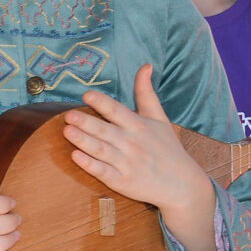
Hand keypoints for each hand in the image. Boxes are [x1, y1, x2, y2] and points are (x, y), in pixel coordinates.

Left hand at [60, 66, 215, 226]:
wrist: (182, 184)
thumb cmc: (167, 148)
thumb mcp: (160, 118)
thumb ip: (147, 93)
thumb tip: (146, 66)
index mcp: (140, 126)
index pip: (118, 111)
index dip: (102, 102)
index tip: (87, 95)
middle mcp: (133, 143)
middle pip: (106, 131)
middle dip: (87, 122)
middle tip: (69, 115)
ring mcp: (127, 163)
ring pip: (101, 150)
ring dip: (84, 141)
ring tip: (67, 131)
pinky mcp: (123, 182)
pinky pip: (103, 172)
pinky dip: (90, 165)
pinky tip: (76, 156)